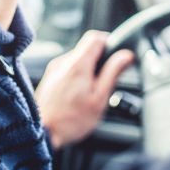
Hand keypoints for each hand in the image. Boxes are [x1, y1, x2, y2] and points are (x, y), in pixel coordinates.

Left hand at [35, 30, 134, 148]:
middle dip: (99, 61)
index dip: (109, 42)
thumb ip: (113, 73)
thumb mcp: (99, 98)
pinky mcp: (50, 77)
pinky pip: (68, 69)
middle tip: (105, 81)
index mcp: (78, 64)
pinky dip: (77, 77)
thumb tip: (126, 56)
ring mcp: (54, 69)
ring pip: (77, 59)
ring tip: (90, 93)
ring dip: (88, 70)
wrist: (42, 133)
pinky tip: (78, 96)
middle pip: (86, 48)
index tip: (116, 55)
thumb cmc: (71, 120)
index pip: (96, 37)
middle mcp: (63, 62)